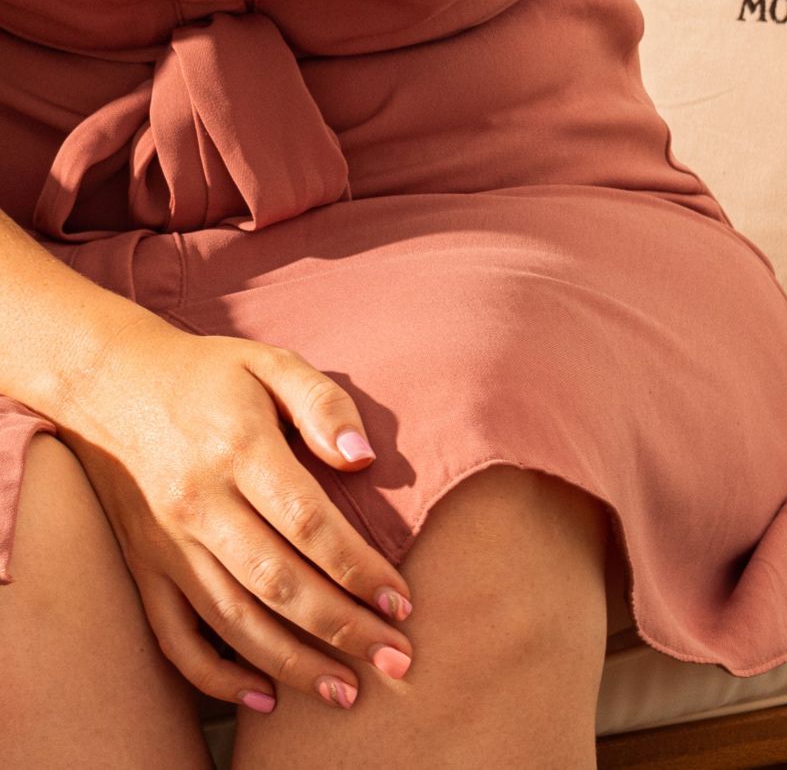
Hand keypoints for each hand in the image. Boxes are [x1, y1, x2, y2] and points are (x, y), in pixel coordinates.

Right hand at [34, 323, 414, 714]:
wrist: (109, 384)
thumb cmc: (210, 376)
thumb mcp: (271, 364)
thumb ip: (324, 404)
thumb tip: (363, 457)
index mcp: (237, 452)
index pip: (308, 524)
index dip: (359, 569)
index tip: (403, 601)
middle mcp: (198, 505)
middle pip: (277, 582)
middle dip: (342, 629)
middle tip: (397, 660)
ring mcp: (166, 543)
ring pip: (231, 619)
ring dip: (291, 663)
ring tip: (347, 691)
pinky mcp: (143, 567)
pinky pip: (174, 635)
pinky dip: (215, 674)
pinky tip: (263, 696)